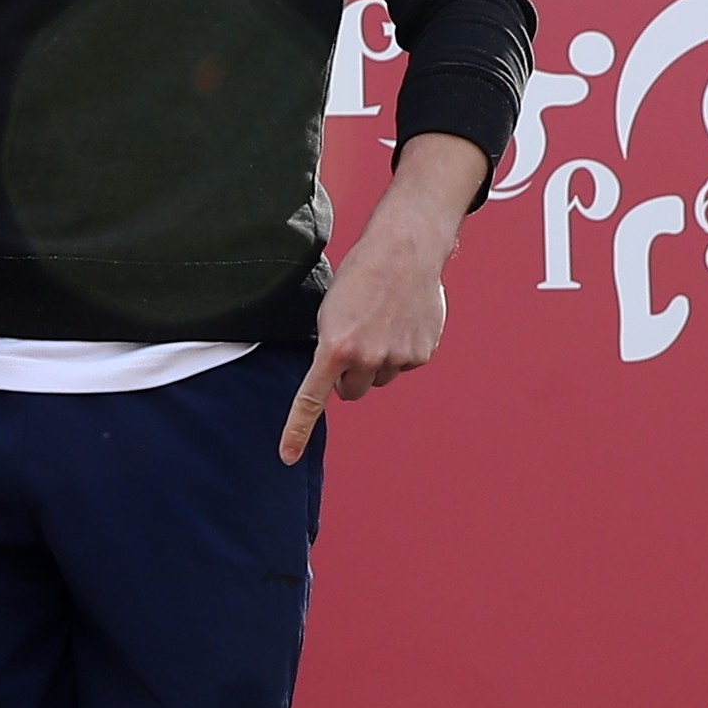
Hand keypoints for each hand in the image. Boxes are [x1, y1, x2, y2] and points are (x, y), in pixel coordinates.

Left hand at [281, 131, 492, 463]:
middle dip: (350, 374)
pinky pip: (404, 364)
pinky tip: (403, 318)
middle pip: (352, 390)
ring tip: (381, 320)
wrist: (404, 250)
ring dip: (378, 360)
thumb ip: (330, 348)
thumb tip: (336, 378)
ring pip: (380, 378)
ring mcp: (397, 359)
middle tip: (355, 340)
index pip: (311, 400)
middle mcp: (366, 359)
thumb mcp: (330, 311)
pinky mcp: (421, 353)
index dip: (297, 431)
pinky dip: (403, 347)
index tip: (287, 457)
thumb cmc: (360, 275)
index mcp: (334, 348)